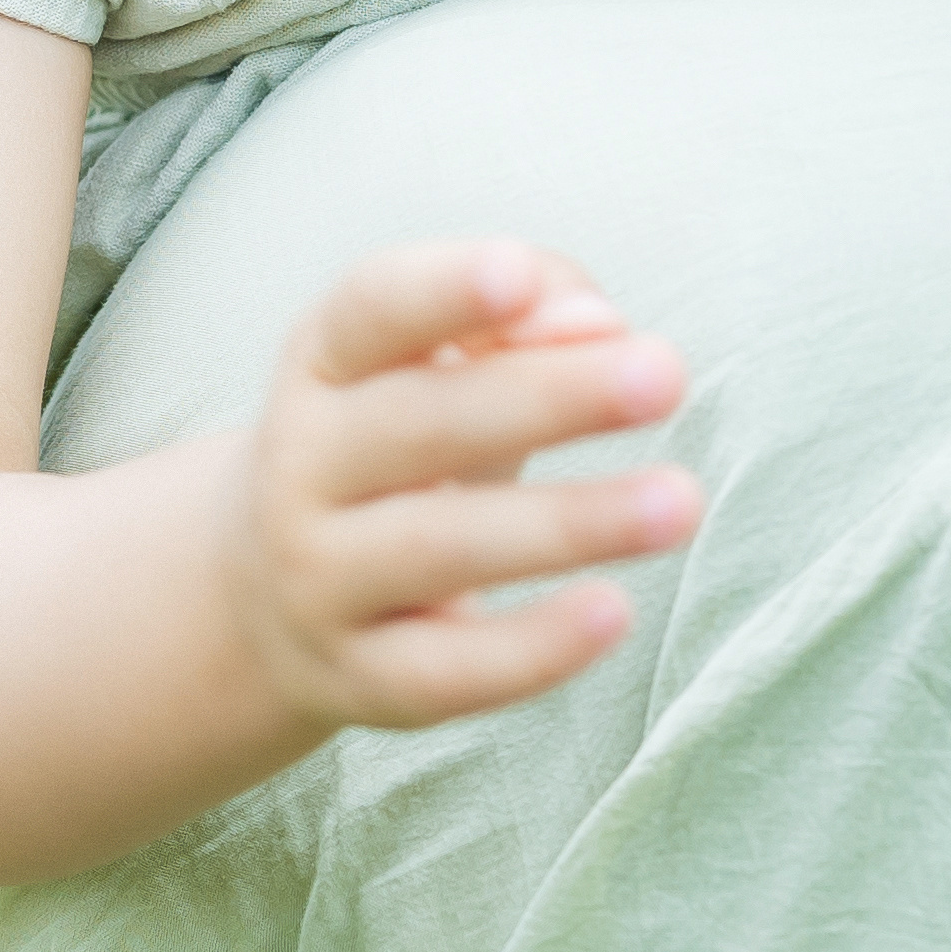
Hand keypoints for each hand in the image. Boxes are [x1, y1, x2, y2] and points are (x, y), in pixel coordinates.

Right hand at [219, 238, 696, 734]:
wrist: (270, 596)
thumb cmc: (400, 450)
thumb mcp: (435, 364)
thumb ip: (527, 316)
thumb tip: (604, 328)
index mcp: (322, 366)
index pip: (368, 311)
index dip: (438, 290)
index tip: (516, 274)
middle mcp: (302, 466)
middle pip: (420, 424)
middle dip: (547, 397)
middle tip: (663, 376)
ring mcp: (319, 577)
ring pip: (442, 548)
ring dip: (571, 521)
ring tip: (680, 501)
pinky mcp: (358, 677)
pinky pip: (447, 669)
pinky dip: (532, 647)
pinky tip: (613, 612)